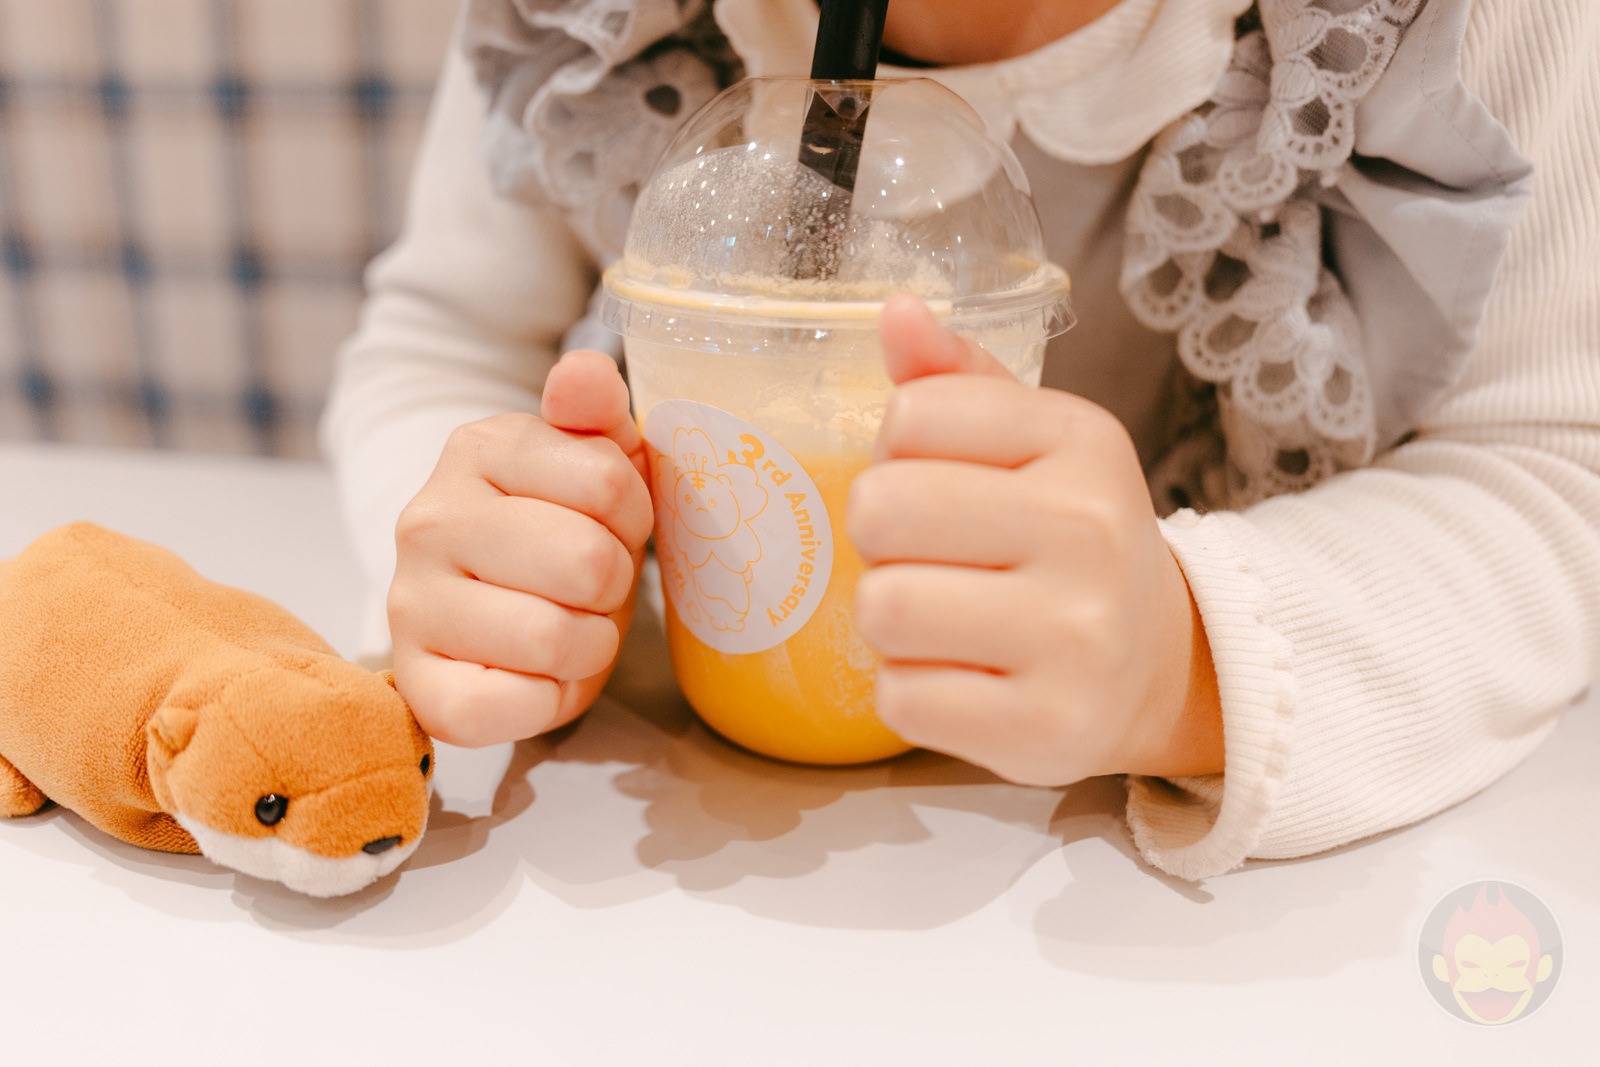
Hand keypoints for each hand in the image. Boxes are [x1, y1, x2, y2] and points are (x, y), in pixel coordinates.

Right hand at [388, 350, 652, 746]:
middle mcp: (427, 520)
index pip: (609, 484)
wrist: (495, 605)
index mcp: (478, 449)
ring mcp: (411, 604)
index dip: (632, 517)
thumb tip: (583, 371)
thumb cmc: (561, 528)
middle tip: (591, 587)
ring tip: (568, 629)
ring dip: (588, 647)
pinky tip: (536, 676)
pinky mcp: (416, 684)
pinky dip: (546, 702)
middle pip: (585, 563)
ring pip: (555, 639)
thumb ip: (594, 407)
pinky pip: (506, 708)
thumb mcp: (592, 459)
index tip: (610, 525)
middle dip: (612, 586)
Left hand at [846, 295, 1222, 784]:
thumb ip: (955, 379)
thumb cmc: (1067, 539)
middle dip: (880, 540)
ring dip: (889, 619)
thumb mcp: (1032, 444)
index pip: (911, 416)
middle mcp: (1090, 531)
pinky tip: (961, 679)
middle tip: (928, 560)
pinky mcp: (1046, 728)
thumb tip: (896, 309)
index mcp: (1082, 441)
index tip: (941, 486)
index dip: (897, 454)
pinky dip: (911, 693)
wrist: (1159, 663)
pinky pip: (903, 700)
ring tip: (940, 620)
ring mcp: (1075, 638)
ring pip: (883, 608)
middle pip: (881, 510)